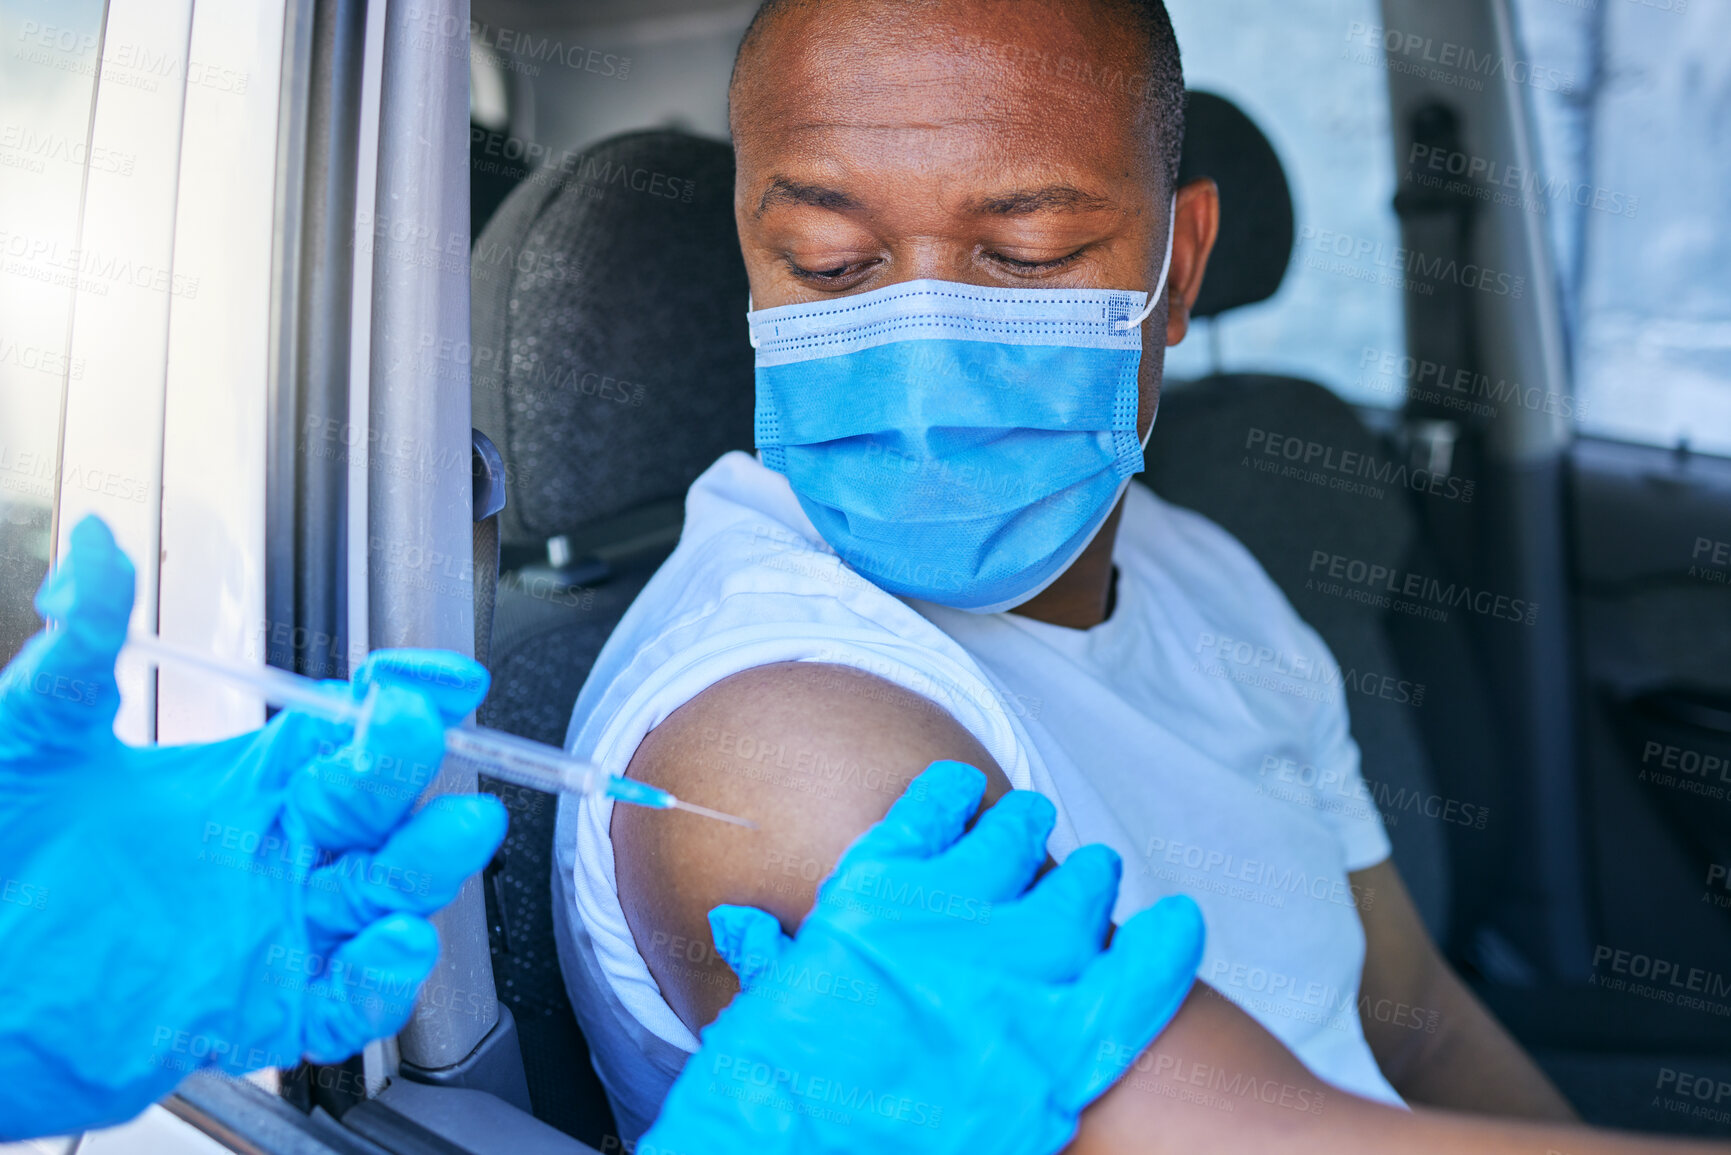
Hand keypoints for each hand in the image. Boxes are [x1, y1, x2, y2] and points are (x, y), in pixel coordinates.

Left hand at [0, 516, 507, 1138]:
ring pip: (388, 897)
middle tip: (415, 732)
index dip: (405, 694)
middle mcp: (275, 851)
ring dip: (427, 866)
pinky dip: (385, 982)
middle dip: (414, 765)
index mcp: (244, 781)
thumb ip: (78, 646)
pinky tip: (392, 944)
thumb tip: (95, 543)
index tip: (440, 675)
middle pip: (383, 804)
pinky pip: (346, 1004)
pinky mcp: (255, 1012)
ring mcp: (274, 933)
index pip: (349, 725)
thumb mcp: (30, 737)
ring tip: (450, 833)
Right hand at [639, 759, 1204, 1154]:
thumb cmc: (770, 1090)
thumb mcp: (763, 1002)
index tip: (964, 797)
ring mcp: (1012, 981)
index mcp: (874, 891)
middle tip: (1036, 830)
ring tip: (1097, 873)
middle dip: (1026, 830)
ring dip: (1088, 879)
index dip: (955, 799)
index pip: (935, 810)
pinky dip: (1163, 947)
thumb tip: (745, 923)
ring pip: (1078, 898)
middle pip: (1014, 841)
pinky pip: (1135, 981)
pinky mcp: (1058, 1055)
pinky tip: (1180, 924)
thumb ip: (770, 954)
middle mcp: (952, 917)